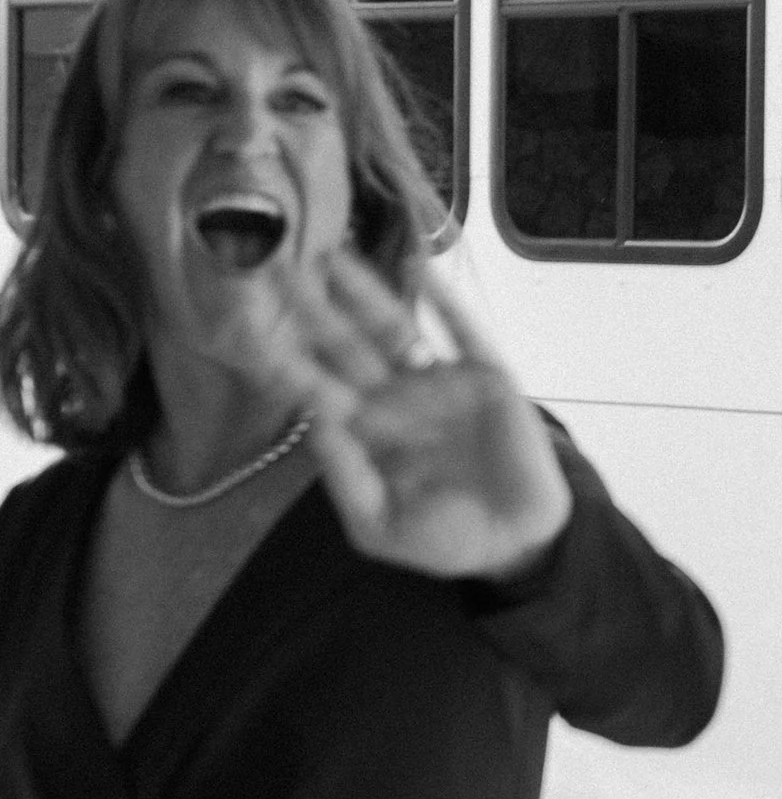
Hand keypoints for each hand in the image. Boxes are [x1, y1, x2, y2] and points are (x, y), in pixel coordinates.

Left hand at [249, 252, 571, 580]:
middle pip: (345, 345)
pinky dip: (443, 299)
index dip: (284, 358)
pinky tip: (420, 265)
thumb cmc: (445, 540)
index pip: (315, 387)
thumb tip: (312, 420)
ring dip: (364, 291)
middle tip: (278, 265)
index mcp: (365, 433)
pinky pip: (460, 329)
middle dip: (313, 309)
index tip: (248, 327)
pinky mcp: (484, 376)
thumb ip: (345, 475)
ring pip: (393, 327)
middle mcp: (395, 398)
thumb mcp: (379, 525)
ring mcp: (439, 382)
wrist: (517, 544)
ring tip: (333, 254)